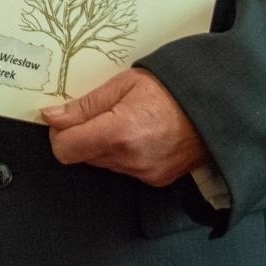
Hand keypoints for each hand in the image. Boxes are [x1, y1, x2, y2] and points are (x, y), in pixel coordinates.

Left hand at [40, 68, 208, 187]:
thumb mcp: (122, 85)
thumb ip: (84, 105)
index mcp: (118, 132)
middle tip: (102, 114)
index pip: (65, 149)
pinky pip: (123, 169)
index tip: (66, 119)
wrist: (214, 107)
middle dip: (83, 136)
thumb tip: (51, 117)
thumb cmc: (171, 89)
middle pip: (82, 156)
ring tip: (126, 121)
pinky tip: (140, 135)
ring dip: (103, 145)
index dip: (59, 133)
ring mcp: (144, 173)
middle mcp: (130, 159)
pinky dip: (123, 155)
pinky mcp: (155, 180)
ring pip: (102, 163)